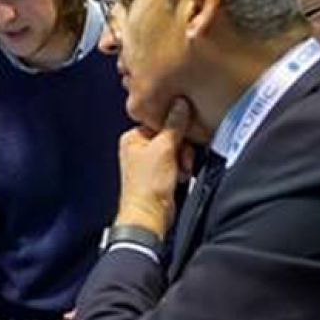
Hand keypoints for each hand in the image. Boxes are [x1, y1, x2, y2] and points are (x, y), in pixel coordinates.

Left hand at [116, 98, 192, 235]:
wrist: (149, 215)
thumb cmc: (149, 185)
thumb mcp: (164, 149)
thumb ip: (174, 125)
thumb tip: (180, 103)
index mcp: (133, 138)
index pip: (161, 122)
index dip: (176, 129)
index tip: (186, 136)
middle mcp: (139, 148)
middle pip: (171, 136)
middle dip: (182, 148)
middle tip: (184, 159)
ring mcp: (148, 162)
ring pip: (176, 150)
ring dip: (184, 160)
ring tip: (183, 171)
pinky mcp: (159, 174)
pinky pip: (176, 163)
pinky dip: (182, 169)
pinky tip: (182, 177)